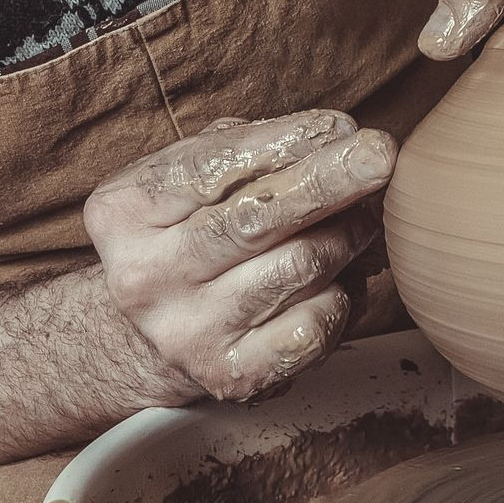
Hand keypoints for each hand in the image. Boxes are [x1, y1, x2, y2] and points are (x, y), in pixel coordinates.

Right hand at [84, 110, 391, 403]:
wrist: (150, 334)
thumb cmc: (188, 230)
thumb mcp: (194, 176)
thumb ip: (250, 148)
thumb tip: (336, 135)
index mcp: (123, 212)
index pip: (211, 167)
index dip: (282, 143)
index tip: (340, 126)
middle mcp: (145, 276)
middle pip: (255, 219)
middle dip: (327, 182)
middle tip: (379, 154)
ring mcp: (187, 332)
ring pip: (298, 267)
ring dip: (346, 234)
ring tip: (361, 217)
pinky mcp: (230, 376)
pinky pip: (313, 327)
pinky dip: (340, 296)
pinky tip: (336, 280)